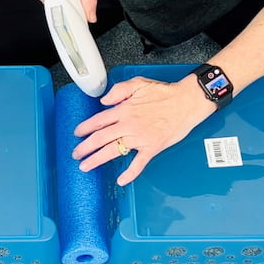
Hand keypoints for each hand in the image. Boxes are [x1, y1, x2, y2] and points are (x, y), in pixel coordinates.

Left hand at [71, 75, 217, 184]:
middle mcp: (128, 124)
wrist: (188, 101)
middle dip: (85, 147)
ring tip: (85, 166)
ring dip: (97, 159)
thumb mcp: (139, 83)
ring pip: (113, 150)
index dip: (85, 128)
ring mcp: (140, 137)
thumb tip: (103, 101)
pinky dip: (130, 173)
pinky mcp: (152, 147)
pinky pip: (139, 163)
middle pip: (100, 138)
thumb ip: (118, 90)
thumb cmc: (165, 93)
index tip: (77, 134)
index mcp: (124, 109)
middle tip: (75, 154)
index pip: (98, 120)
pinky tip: (121, 180)